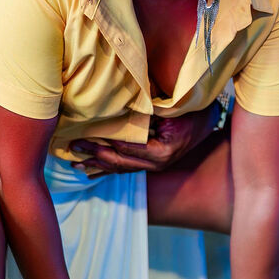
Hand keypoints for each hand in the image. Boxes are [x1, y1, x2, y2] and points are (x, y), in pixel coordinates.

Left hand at [71, 104, 218, 176]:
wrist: (205, 122)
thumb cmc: (187, 112)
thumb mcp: (168, 110)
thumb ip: (145, 111)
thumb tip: (118, 106)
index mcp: (160, 152)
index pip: (126, 147)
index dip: (105, 142)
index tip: (85, 134)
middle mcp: (156, 164)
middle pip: (120, 162)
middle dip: (94, 155)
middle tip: (73, 147)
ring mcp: (154, 168)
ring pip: (120, 169)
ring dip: (96, 166)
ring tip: (75, 165)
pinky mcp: (151, 166)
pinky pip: (125, 170)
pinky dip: (107, 170)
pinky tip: (91, 172)